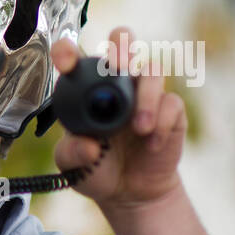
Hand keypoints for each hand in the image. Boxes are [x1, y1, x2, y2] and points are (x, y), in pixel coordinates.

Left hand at [51, 26, 186, 215]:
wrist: (129, 192)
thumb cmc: (95, 170)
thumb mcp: (73, 166)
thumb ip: (73, 154)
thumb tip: (89, 146)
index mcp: (84, 90)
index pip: (75, 60)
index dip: (68, 52)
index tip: (63, 57)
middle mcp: (115, 83)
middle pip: (122, 42)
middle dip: (121, 45)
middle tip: (118, 66)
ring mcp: (144, 93)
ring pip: (152, 69)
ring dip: (147, 97)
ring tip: (139, 128)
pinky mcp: (170, 109)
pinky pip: (171, 103)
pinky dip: (161, 123)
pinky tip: (151, 144)